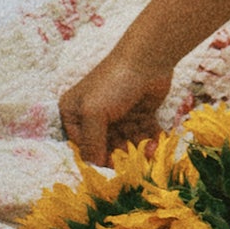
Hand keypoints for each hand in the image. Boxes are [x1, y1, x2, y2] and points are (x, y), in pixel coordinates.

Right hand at [58, 47, 173, 164]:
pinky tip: (156, 145)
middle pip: (105, 147)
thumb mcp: (93, 114)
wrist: (147, 59)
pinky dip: (149, 142)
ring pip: (126, 143)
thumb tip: (93, 169)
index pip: (81, 146)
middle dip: (121, 155)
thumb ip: (91, 143)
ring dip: (138, 150)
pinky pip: (142, 135)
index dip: (96, 158)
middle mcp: (93, 116)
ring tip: (150, 151)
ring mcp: (117, 116)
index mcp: (73, 113)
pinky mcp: (138, 115)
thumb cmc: (113, 84)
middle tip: (134, 160)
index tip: (112, 167)